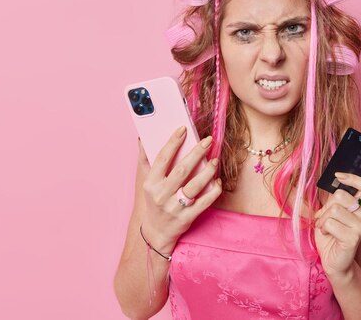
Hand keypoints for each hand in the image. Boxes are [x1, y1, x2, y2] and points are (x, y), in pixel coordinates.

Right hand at [137, 126, 222, 252]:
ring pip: (195, 186)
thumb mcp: (145, 182)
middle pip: (182, 170)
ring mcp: (175, 207)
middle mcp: (161, 195)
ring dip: (207, 171)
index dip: (173, 142)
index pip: (162, 158)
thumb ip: (145, 160)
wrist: (156, 232)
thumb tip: (143, 138)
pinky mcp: (187, 217)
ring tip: (215, 160)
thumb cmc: (153, 201)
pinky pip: (204, 202)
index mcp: (151, 183)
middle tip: (208, 140)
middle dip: (196, 153)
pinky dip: (213, 190)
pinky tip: (218, 180)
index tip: (183, 129)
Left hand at [313, 172, 360, 279]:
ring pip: (334, 209)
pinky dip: (323, 228)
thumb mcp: (330, 213)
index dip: (353, 178)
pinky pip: (331, 223)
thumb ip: (333, 199)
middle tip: (324, 218)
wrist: (333, 261)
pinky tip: (328, 235)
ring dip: (323, 219)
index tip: (338, 176)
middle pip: (341, 195)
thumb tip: (333, 184)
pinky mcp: (353, 238)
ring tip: (325, 228)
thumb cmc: (331, 236)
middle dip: (326, 206)